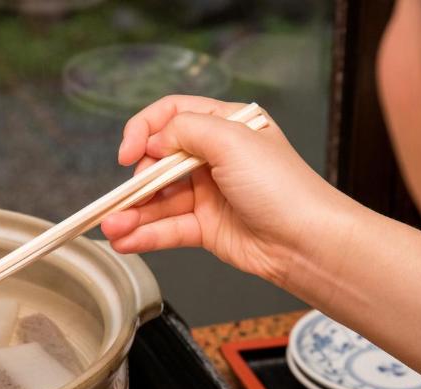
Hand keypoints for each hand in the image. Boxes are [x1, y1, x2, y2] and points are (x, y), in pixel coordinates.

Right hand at [101, 95, 360, 288]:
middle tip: (127, 197)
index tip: (130, 152)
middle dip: (137, 181)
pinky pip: (167, 229)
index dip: (144, 131)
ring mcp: (209, 194)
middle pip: (159, 162)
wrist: (306, 241)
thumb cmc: (282, 187)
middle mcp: (215, 157)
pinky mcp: (206, 228)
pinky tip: (126, 240)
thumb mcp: (232, 140)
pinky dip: (144, 235)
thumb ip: (186, 131)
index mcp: (225, 125)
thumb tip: (154, 140)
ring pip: (159, 201)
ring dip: (132, 214)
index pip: (171, 116)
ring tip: (113, 228)